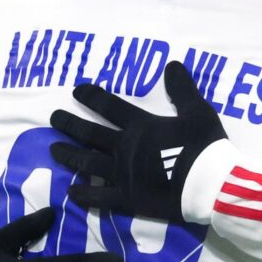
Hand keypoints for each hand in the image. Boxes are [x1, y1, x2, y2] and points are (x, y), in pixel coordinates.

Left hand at [50, 61, 224, 221]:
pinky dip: (84, 193)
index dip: (91, 96)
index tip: (76, 91)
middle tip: (53, 118)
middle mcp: (125, 148)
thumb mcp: (198, 112)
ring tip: (53, 149)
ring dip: (68, 154)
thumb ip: (183, 89)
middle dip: (69, 124)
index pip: (110, 107)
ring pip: (87, 162)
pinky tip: (71, 190)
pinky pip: (99, 196)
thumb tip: (172, 64)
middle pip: (90, 133)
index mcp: (141, 126)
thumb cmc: (204, 147)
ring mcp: (122, 174)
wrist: (208, 184)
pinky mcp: (127, 197)